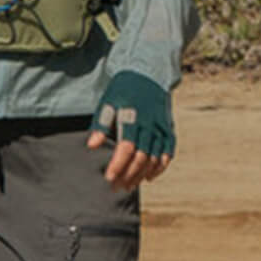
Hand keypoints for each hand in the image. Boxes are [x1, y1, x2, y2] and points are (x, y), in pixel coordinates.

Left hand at [87, 70, 174, 191]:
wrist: (148, 73)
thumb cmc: (123, 89)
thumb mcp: (108, 102)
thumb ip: (100, 124)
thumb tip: (91, 145)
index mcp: (132, 116)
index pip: (127, 147)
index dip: (118, 164)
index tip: (108, 178)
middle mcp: (150, 123)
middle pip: (141, 157)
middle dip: (128, 175)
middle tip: (115, 187)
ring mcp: (161, 127)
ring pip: (154, 158)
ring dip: (141, 175)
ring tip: (128, 186)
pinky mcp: (168, 128)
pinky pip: (167, 152)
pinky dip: (160, 167)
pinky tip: (148, 177)